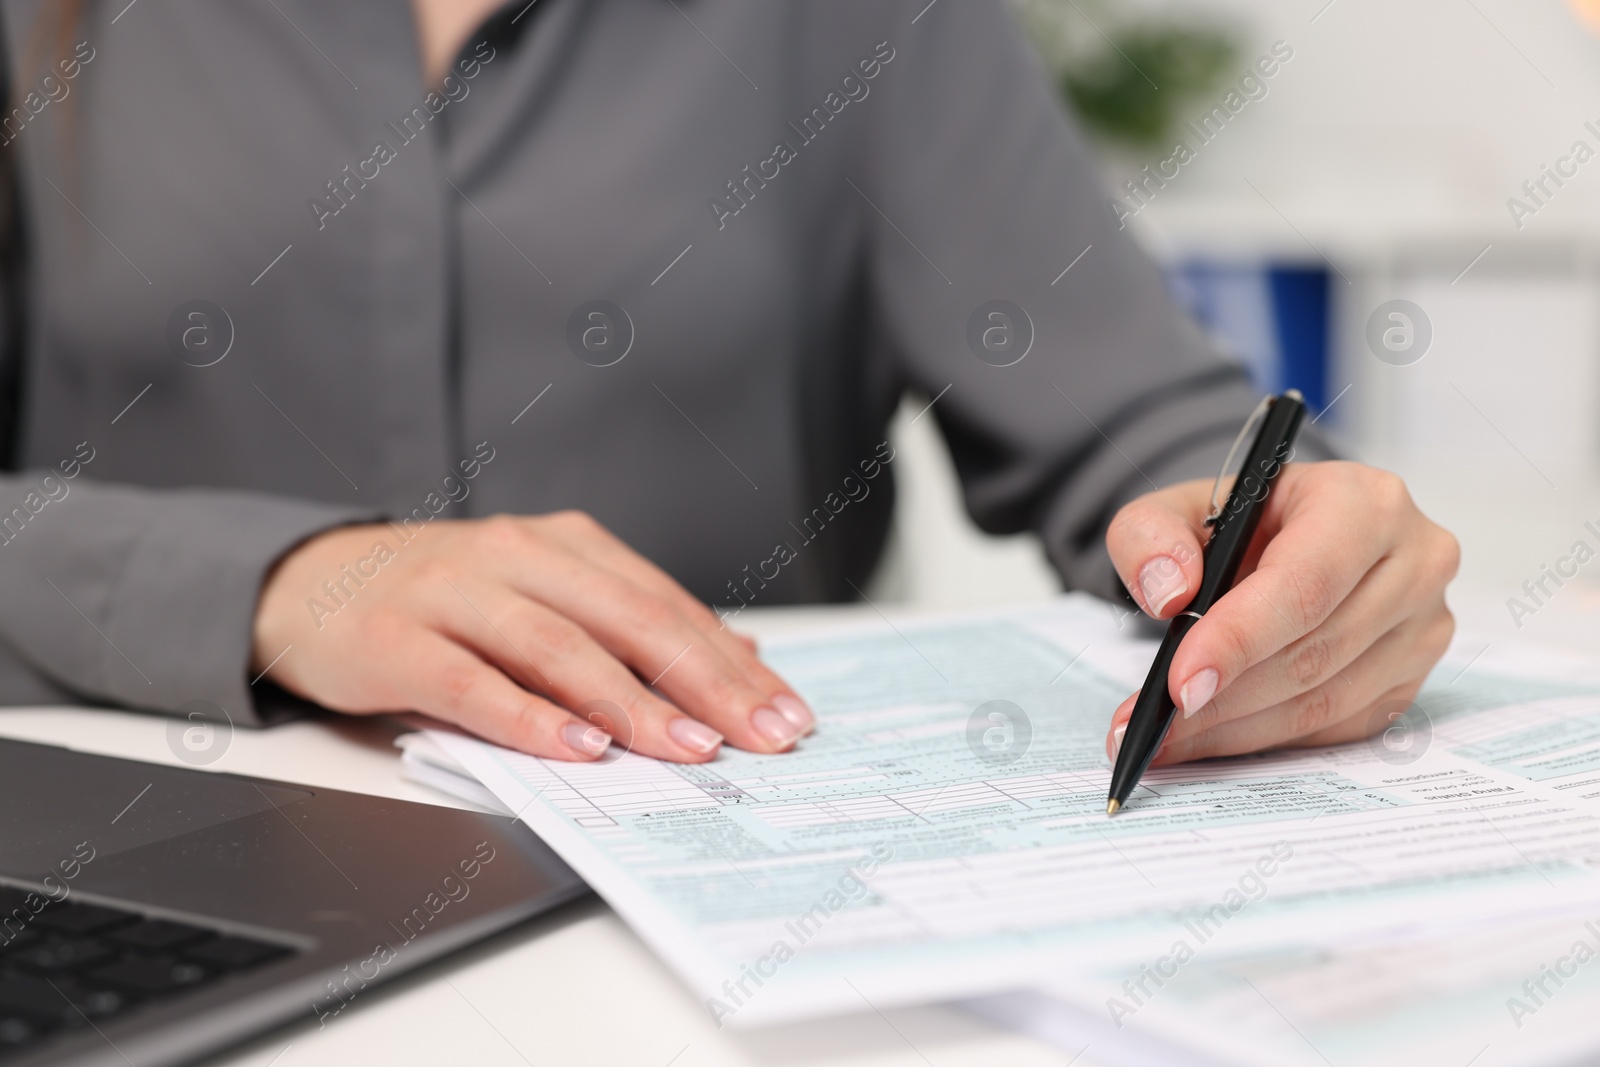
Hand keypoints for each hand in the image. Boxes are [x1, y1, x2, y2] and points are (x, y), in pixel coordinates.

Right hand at [250, 512, 813, 761]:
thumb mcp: (545, 598)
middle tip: (760, 736)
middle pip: (629, 620)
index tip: (785, 712)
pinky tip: (577, 749)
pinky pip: (472, 683)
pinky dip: (529, 717)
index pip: (666, 605)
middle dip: (705, 683)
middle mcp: (517, 556)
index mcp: (565, 545)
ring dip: (630, 703)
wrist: (307, 582)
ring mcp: (453, 593)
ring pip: (559, 648)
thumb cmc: (443, 601)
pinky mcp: (395, 638)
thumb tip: (737, 657)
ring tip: (686, 748)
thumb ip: (632, 626)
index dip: (731, 661)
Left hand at [1102, 461, 1457, 764]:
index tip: (1180, 686)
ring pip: (1324, 701)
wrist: (1291, 538)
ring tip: (1169, 738)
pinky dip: (1267, 738)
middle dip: (1223, 699)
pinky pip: (1337, 726)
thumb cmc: (1243, 521)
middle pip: (1312, 653)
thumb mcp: (1179, 506)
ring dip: (1237, 730)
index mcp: (1366, 502)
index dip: (1238, 641)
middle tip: (1157, 723)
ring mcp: (1423, 625)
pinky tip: (1214, 738)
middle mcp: (1414, 561)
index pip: (1303, 585)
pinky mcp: (1412, 677)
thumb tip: (1169, 593)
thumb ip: (1151, 533)